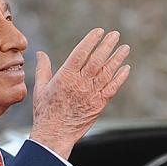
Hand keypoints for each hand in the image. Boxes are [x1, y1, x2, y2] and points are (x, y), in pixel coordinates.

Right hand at [29, 28, 129, 158]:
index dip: (91, 41)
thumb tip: (41, 53)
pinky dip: (120, 77)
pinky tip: (126, 68)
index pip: (81, 53)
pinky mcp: (99, 104)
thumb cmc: (45, 112)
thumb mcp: (40, 88)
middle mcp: (80, 83)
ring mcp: (91, 94)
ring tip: (125, 48)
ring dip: (117, 58)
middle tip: (115, 34)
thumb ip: (43, 69)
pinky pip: (112, 88)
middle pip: (97, 60)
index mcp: (65, 76)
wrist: (54, 134)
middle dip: (107, 45)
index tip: (99, 31)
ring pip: (107, 72)